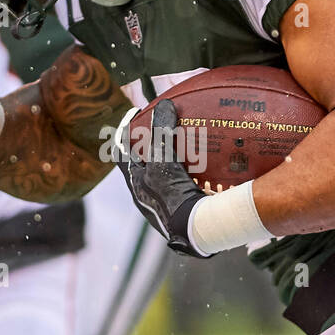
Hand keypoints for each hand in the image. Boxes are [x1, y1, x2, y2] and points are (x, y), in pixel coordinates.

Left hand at [115, 99, 207, 256]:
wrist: (196, 229)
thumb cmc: (173, 195)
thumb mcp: (162, 159)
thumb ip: (160, 130)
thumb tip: (165, 105)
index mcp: (137, 185)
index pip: (121, 153)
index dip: (124, 132)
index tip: (135, 114)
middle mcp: (149, 196)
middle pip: (145, 164)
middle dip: (153, 145)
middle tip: (164, 125)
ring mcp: (169, 204)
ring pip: (168, 175)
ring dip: (176, 158)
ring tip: (191, 140)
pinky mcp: (189, 209)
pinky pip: (191, 184)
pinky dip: (199, 171)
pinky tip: (214, 161)